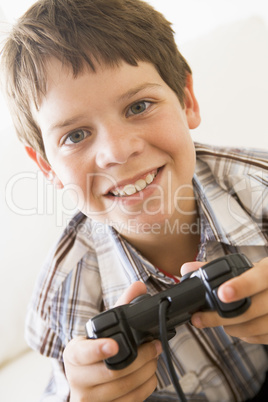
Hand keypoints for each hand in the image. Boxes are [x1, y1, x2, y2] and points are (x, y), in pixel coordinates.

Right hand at [63, 281, 161, 401]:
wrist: (87, 382)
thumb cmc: (96, 351)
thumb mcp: (104, 329)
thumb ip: (121, 305)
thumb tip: (139, 286)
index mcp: (74, 354)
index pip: (82, 353)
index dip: (98, 349)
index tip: (114, 345)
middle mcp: (77, 379)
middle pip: (113, 371)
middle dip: (141, 357)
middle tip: (155, 346)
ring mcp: (89, 399)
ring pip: (125, 387)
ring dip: (147, 370)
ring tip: (155, 357)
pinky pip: (130, 401)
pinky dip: (146, 386)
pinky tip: (149, 374)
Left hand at [181, 257, 267, 343]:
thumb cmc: (262, 278)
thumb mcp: (245, 267)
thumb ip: (215, 267)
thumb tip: (187, 269)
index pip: (258, 278)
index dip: (240, 287)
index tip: (222, 293)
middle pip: (251, 309)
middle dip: (221, 317)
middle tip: (199, 318)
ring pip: (254, 328)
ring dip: (230, 327)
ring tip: (216, 321)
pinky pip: (261, 338)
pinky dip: (244, 335)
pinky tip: (236, 327)